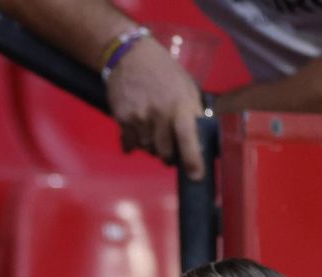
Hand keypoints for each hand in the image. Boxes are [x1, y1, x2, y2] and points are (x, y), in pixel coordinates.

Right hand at [107, 36, 205, 179]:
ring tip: (152, 131)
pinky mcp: (122, 119)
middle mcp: (159, 114)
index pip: (188, 138)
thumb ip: (192, 113)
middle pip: (165, 152)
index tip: (195, 176)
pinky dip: (134, 144)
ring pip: (147, 149)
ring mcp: (138, 118)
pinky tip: (137, 133)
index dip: (193, 160)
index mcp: (180, 105)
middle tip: (170, 149)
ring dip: (152, 146)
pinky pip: (130, 143)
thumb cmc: (165, 72)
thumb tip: (199, 140)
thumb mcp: (186, 87)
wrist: (131, 56)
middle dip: (169, 155)